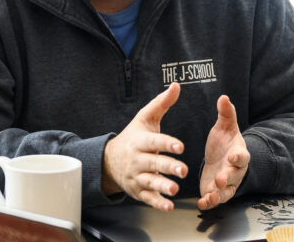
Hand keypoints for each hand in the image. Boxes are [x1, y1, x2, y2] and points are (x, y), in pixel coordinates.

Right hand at [102, 82, 187, 211]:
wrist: (110, 160)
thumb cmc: (133, 137)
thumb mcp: (145, 118)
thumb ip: (162, 103)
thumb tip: (176, 86)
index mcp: (140, 141)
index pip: (155, 141)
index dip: (167, 144)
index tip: (180, 146)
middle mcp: (137, 159)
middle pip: (153, 163)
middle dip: (168, 167)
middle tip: (183, 170)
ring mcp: (136, 176)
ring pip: (150, 182)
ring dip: (162, 186)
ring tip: (174, 189)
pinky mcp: (137, 191)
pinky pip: (147, 198)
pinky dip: (157, 203)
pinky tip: (169, 206)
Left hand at [197, 95, 249, 209]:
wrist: (221, 158)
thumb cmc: (224, 142)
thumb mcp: (225, 127)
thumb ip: (226, 113)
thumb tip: (224, 96)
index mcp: (238, 153)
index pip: (243, 156)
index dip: (239, 156)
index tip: (233, 155)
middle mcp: (234, 170)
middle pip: (234, 176)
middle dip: (227, 178)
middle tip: (219, 179)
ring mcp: (226, 183)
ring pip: (226, 192)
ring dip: (219, 195)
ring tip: (210, 196)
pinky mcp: (215, 192)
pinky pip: (215, 199)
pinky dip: (209, 202)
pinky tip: (202, 203)